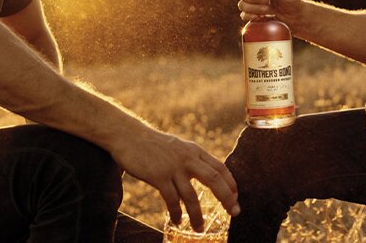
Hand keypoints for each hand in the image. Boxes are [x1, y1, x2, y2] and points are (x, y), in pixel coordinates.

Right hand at [110, 127, 238, 231]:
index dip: (230, 183)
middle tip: (234, 212)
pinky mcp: (158, 176)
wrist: (129, 136)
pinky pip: (171, 199)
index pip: (220, 167)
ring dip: (197, 215)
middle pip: (214, 179)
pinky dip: (176, 212)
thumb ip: (192, 159)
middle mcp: (187, 158)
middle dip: (226, 197)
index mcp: (194, 151)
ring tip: (199, 229)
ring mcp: (173, 167)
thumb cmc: (154, 145)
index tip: (235, 198)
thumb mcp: (178, 147)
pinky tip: (177, 221)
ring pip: (191, 196)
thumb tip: (206, 174)